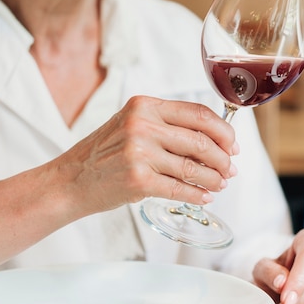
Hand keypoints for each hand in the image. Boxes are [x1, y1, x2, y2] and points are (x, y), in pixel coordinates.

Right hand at [51, 95, 237, 216]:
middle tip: (230, 170)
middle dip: (223, 159)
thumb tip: (216, 143)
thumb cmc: (106, 153)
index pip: (199, 114)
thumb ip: (169, 127)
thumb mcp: (134, 125)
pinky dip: (197, 195)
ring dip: (214, 179)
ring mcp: (139, 153)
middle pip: (201, 141)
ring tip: (220, 184)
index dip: (223, 131)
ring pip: (193, 167)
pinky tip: (205, 197)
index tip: (233, 146)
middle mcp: (142, 125)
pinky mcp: (137, 180)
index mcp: (146, 106)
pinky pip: (179, 189)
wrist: (70, 180)